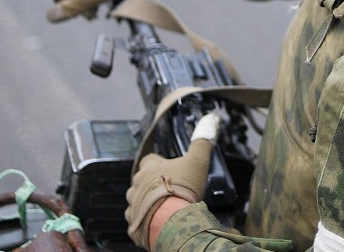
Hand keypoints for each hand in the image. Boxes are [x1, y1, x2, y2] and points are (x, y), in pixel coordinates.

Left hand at [125, 113, 220, 249]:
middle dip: (151, 184)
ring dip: (146, 202)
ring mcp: (133, 206)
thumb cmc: (183, 188)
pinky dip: (145, 220)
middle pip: (141, 181)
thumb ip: (202, 142)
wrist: (172, 220)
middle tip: (168, 189)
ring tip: (163, 207)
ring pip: (137, 201)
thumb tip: (211, 119)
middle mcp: (136, 185)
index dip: (157, 163)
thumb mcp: (197, 160)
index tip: (167, 168)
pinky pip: (136, 220)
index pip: (148, 161)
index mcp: (149, 168)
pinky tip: (157, 221)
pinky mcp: (133, 224)